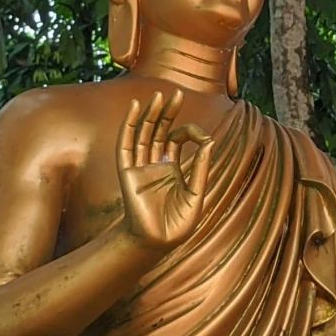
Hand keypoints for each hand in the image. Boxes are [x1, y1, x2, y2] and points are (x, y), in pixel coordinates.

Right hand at [117, 89, 212, 249]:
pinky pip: (126, 145)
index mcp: (172, 168)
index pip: (177, 139)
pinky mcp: (128, 173)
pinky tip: (134, 109)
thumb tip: (208, 141)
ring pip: (143, 134)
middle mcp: (155, 164)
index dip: (190, 132)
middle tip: (176, 93)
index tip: (202, 137)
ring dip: (149, 114)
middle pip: (159, 130)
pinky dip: (129, 126)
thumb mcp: (197, 194)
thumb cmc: (178, 225)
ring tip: (157, 95)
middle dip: (167, 112)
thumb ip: (201, 168)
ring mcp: (140, 167)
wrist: (157, 243)